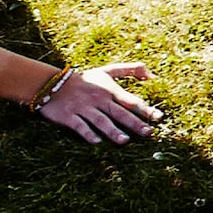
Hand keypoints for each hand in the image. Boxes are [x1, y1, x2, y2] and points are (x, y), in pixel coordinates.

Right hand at [36, 59, 161, 141]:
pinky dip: (88, 133)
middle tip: (148, 132)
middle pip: (119, 112)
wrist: (53, 83)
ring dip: (112, 130)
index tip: (159, 117)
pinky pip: (80, 126)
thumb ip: (129, 70)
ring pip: (101, 121)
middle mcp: (99, 99)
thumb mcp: (107, 71)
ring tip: (124, 141)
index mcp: (110, 90)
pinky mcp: (69, 116)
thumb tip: (152, 75)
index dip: (145, 109)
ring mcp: (84, 108)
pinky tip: (97, 142)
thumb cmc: (85, 80)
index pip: (131, 101)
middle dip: (134, 123)